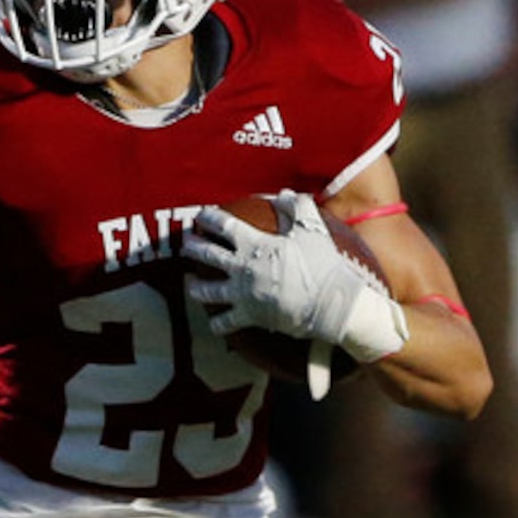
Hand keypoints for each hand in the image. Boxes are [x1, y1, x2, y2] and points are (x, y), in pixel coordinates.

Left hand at [185, 192, 405, 364]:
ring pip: (207, 291)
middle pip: (208, 254)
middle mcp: (242, 268)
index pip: (224, 226)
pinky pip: (225, 323)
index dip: (210, 219)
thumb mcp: (312, 229)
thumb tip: (283, 194)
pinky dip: (217, 324)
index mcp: (255, 244)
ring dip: (196, 287)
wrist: (331, 301)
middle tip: (186, 244)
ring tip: (191, 284)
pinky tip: (213, 324)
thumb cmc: (323, 263)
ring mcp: (242, 294)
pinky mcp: (249, 316)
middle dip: (193, 247)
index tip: (200, 216)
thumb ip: (297, 208)